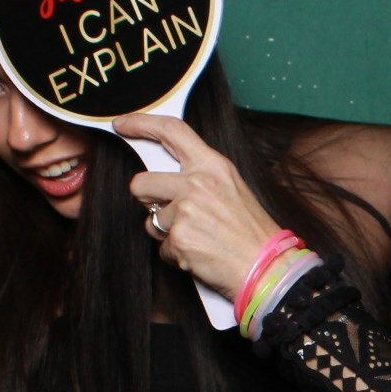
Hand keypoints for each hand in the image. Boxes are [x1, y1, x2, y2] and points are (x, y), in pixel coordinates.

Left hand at [114, 113, 281, 297]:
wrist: (268, 267)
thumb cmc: (253, 233)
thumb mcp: (232, 189)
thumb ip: (200, 178)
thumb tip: (166, 180)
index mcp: (212, 166)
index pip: (171, 131)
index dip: (141, 123)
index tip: (122, 124)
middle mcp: (197, 183)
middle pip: (142, 183)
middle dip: (145, 199)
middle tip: (166, 212)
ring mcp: (186, 211)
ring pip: (151, 220)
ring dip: (167, 233)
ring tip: (198, 238)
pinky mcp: (179, 238)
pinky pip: (162, 247)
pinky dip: (177, 254)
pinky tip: (200, 254)